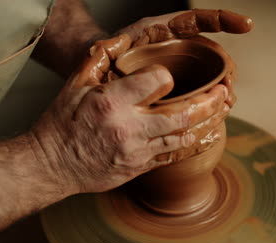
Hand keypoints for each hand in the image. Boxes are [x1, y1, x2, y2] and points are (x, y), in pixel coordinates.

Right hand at [31, 57, 227, 194]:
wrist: (51, 166)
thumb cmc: (60, 124)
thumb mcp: (74, 86)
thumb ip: (99, 61)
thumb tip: (120, 40)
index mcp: (113, 102)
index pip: (158, 81)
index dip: (167, 76)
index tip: (167, 77)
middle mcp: (129, 128)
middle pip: (182, 114)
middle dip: (209, 102)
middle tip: (224, 92)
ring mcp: (136, 152)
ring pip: (183, 137)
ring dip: (207, 123)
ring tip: (222, 110)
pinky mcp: (138, 168)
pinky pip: (172, 157)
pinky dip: (192, 144)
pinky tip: (205, 134)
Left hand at [115, 9, 253, 106]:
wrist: (100, 80)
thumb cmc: (105, 62)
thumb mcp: (106, 52)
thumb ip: (110, 49)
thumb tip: (118, 46)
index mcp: (162, 33)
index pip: (196, 21)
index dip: (222, 20)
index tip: (246, 25)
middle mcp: (176, 49)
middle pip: (211, 53)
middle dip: (227, 69)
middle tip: (229, 88)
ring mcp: (181, 69)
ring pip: (211, 75)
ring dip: (223, 88)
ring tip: (226, 103)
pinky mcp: (180, 90)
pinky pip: (201, 94)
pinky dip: (211, 103)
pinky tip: (217, 114)